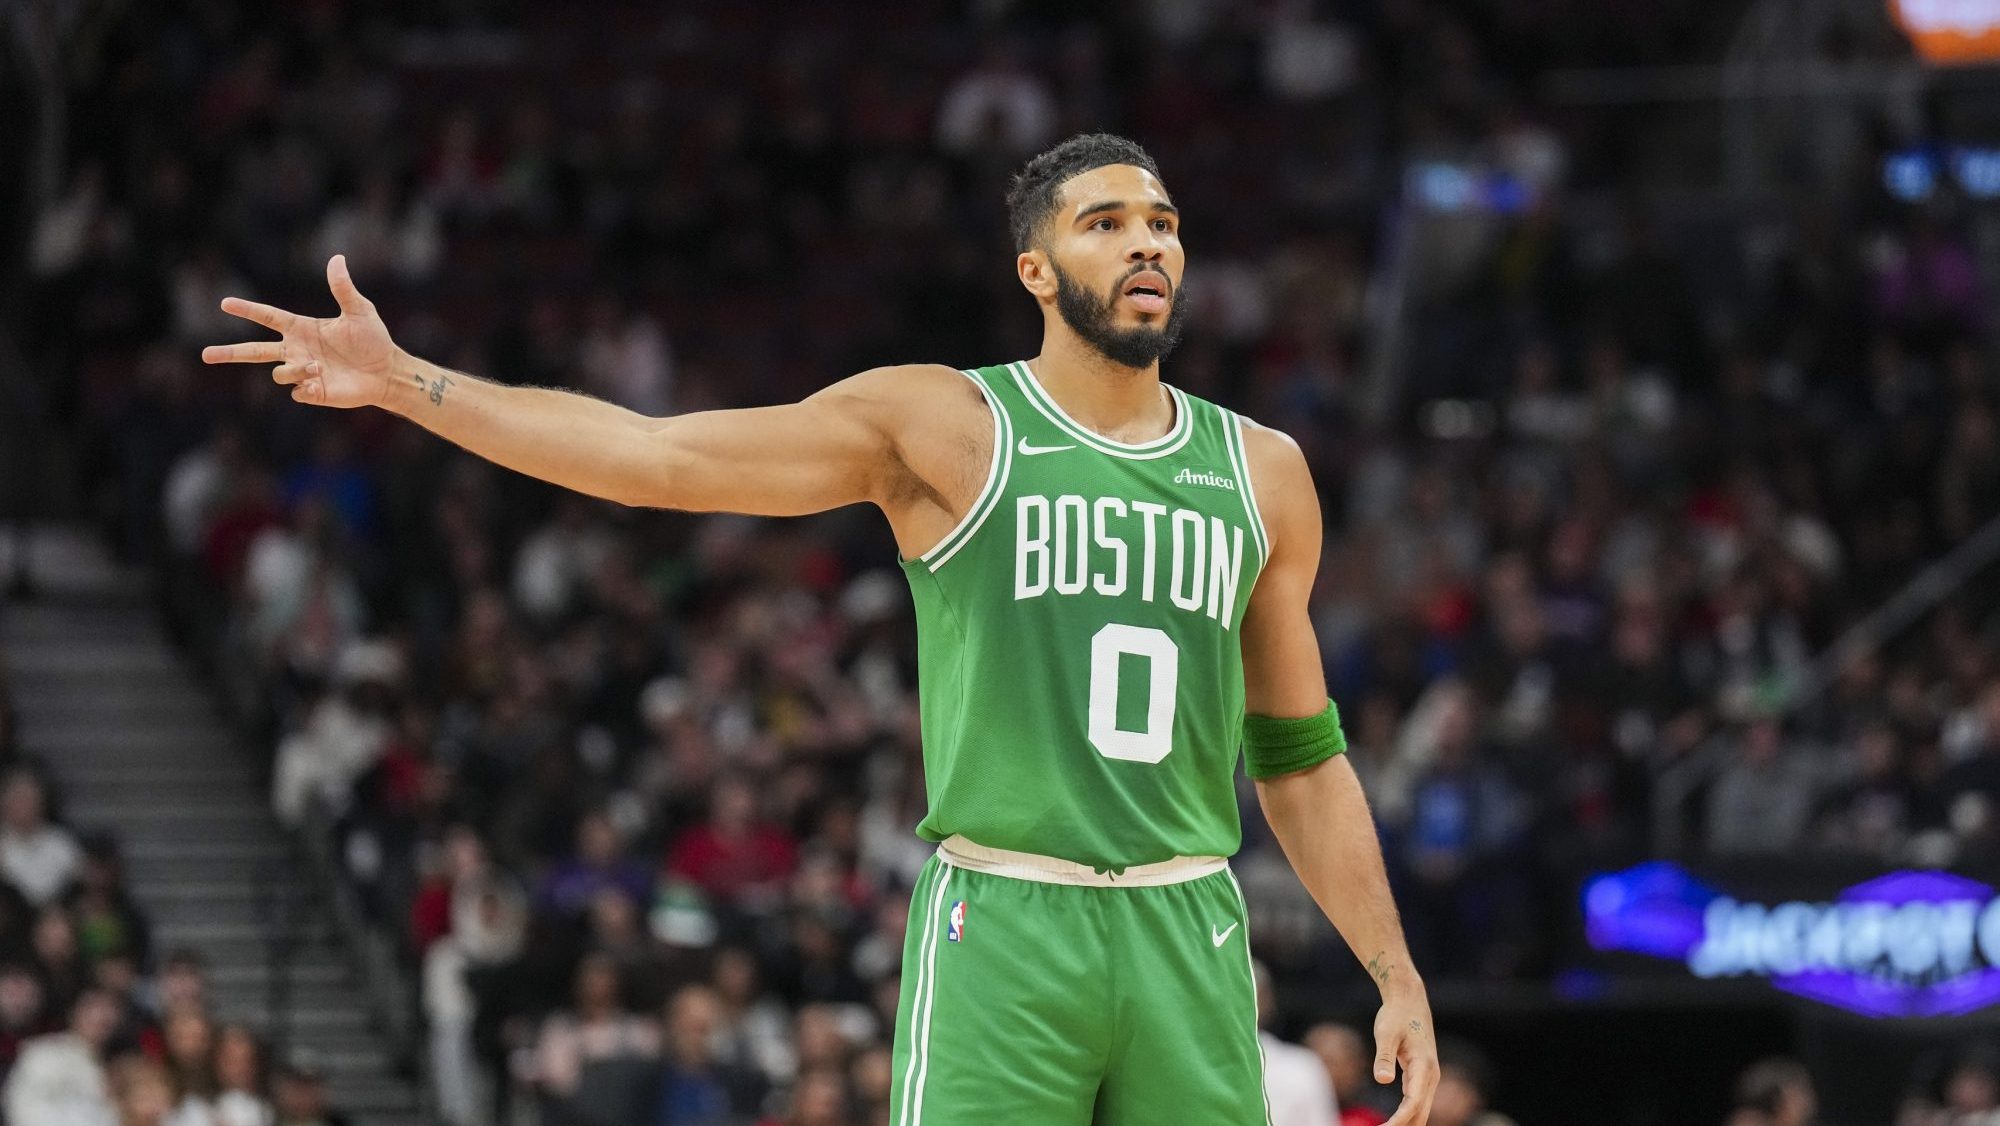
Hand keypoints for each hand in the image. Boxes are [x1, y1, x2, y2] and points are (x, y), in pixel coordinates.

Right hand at [201, 254, 400, 408]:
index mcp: (302, 328)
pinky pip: (297, 391)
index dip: (247, 310)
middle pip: (255, 352)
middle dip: (230, 353)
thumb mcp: (359, 310)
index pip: (268, 317)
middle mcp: (297, 349)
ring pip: (278, 373)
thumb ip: (343, 288)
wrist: (386, 371)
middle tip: (205, 355)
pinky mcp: (314, 391)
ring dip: (294, 369)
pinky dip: (304, 387)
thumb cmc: (372, 338)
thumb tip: (337, 259)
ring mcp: (304, 371)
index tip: (224, 303)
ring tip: (318, 366)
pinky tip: (320, 383)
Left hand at [1374, 990, 1438, 1125]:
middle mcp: (1430, 1076)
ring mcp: (1428, 1078)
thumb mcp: (1386, 1033)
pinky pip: (1416, 1102)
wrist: (1408, 1000)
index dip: (1399, 1120)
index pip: (1412, 1103)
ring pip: (1420, 1111)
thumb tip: (1382, 1081)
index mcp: (1424, 1066)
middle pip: (1420, 1113)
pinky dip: (1406, 1115)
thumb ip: (1384, 1057)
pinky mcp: (1421, 1076)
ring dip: (1405, 1124)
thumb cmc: (1395, 1015)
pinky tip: (1392, 1123)